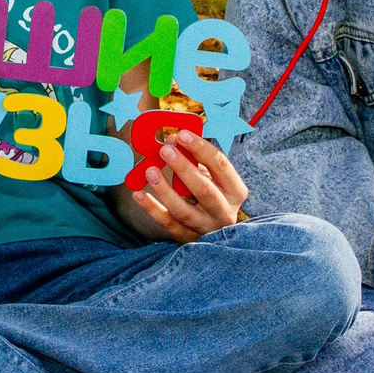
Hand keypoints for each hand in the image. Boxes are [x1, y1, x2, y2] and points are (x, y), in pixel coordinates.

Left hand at [126, 128, 247, 241]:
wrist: (213, 229)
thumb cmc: (211, 193)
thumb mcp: (211, 176)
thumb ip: (195, 159)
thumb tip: (173, 140)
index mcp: (235, 190)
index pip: (221, 165)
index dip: (201, 148)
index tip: (182, 134)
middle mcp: (225, 212)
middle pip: (204, 190)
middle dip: (183, 168)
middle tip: (165, 150)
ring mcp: (206, 228)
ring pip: (184, 211)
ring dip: (165, 190)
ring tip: (150, 171)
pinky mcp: (188, 238)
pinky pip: (168, 224)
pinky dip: (152, 209)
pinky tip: (138, 194)